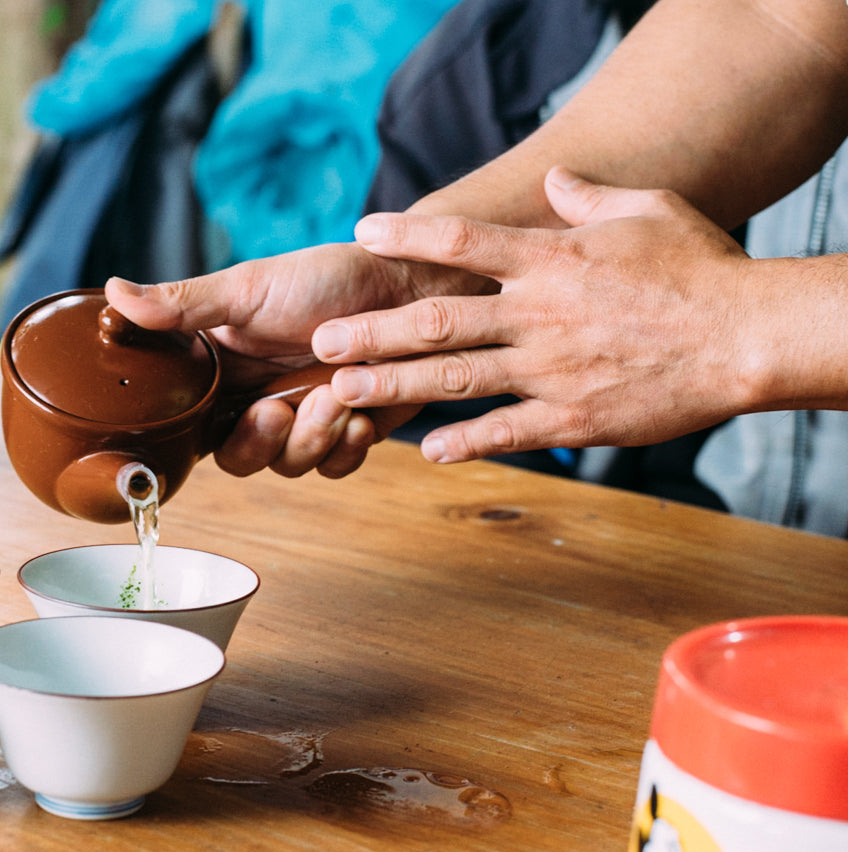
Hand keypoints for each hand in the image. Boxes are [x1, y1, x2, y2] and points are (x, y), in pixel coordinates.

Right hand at [105, 243, 426, 477]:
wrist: (410, 285)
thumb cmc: (326, 278)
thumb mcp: (248, 287)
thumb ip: (182, 304)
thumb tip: (112, 293)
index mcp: (221, 368)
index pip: (186, 423)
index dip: (191, 436)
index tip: (205, 425)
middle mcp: (255, 398)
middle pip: (236, 457)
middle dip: (259, 441)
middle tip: (277, 410)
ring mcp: (303, 418)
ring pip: (288, 465)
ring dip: (310, 438)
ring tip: (335, 395)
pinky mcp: (347, 432)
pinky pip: (335, 466)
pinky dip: (346, 447)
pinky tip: (360, 414)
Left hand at [325, 166, 755, 462]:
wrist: (751, 337)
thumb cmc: (703, 269)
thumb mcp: (648, 211)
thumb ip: (589, 197)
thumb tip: (552, 179)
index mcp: (553, 260)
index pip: (463, 240)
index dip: (407, 235)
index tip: (361, 231)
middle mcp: (539, 315)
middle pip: (438, 321)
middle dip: (373, 330)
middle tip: (321, 339)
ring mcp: (552, 370)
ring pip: (456, 380)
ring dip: (394, 386)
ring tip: (343, 391)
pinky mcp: (574, 417)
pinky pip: (506, 432)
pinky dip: (465, 442)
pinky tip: (427, 451)